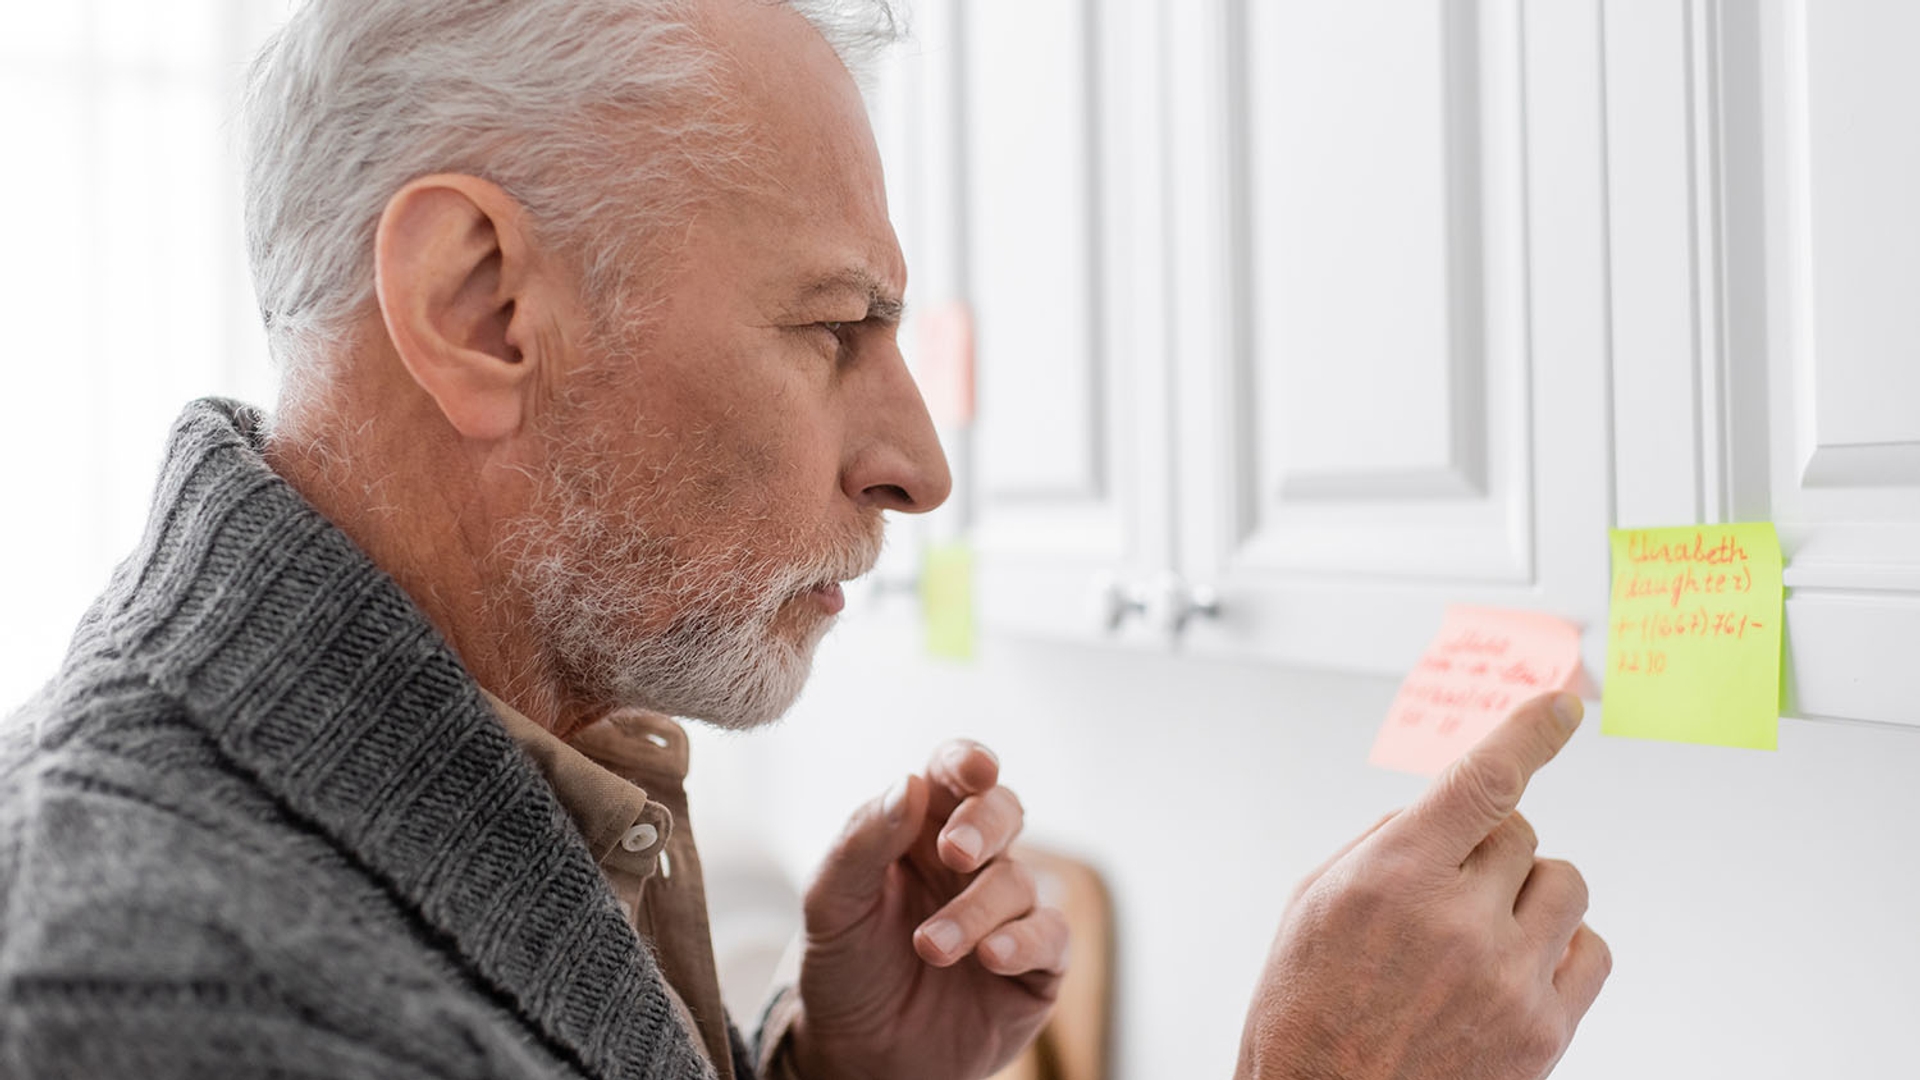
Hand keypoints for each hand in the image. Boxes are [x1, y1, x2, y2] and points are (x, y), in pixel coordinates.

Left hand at [786, 740, 1066, 1079]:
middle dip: (985, 823)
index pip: (954, 775)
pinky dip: (1023, 941)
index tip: (972, 769)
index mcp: (921, 831)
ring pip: (1018, 881)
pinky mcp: (1035, 965)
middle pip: (1003, 811)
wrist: (857, 1058)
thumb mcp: (831, 904)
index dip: (969, 761)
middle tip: (954, 852)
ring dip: (974, 910)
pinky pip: (1050, 936)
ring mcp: (1006, 912)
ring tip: (929, 947)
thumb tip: (910, 782)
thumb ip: (863, 841)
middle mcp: (971, 864)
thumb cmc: (844, 968)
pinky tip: (990, 957)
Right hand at [1237, 693, 1611, 1079]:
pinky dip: (1562, 945)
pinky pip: (1593, 950)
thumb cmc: (1307, 1007)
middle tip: (1449, 890)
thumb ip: (1386, 842)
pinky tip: (1515, 965)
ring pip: (1565, 882)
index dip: (1529, 733)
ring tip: (1483, 930)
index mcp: (1393, 876)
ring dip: (1529, 892)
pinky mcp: (1543, 1030)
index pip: (1483, 781)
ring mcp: (1507, 978)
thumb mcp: (1313, 903)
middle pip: (1520, 833)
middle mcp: (1457, 922)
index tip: (1561, 706)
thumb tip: (1449, 808)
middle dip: (1487, 848)